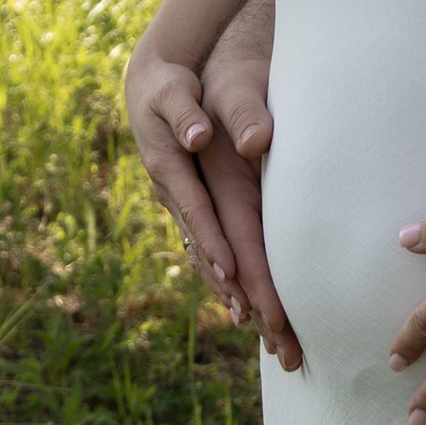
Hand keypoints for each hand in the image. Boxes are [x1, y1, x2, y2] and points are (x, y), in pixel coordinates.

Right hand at [123, 36, 302, 368]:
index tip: (241, 287)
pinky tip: (248, 310)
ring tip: (270, 340)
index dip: (222, 252)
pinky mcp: (193, 210)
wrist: (149, 85)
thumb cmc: (170, 84)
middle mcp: (177, 198)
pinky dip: (230, 284)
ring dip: (239, 300)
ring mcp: (182, 208)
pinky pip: (213, 255)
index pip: (206, 219)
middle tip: (276, 338)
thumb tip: (199, 135)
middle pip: (212, 254)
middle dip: (243, 297)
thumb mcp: (176, 91)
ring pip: (211, 263)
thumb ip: (187, 113)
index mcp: (176, 172)